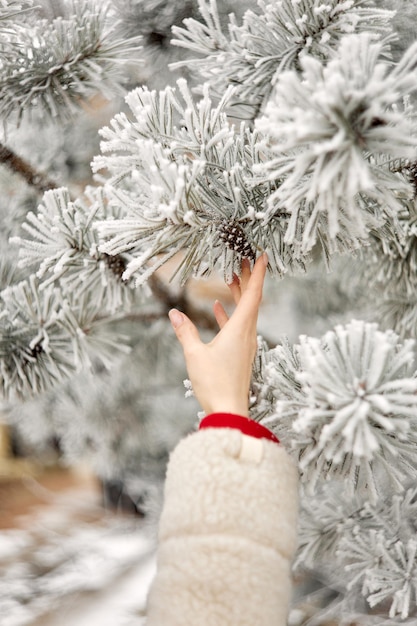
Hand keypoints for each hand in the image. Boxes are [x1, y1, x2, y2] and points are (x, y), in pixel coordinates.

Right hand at [168, 254, 267, 416]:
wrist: (229, 412)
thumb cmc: (214, 384)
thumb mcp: (195, 355)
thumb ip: (186, 332)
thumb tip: (174, 313)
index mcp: (241, 330)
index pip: (253, 295)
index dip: (258, 274)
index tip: (262, 255)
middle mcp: (248, 335)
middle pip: (251, 300)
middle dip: (248, 278)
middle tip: (243, 259)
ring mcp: (245, 345)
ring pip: (245, 313)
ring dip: (239, 295)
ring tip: (231, 278)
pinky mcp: (240, 354)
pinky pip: (237, 327)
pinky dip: (229, 315)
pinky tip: (217, 308)